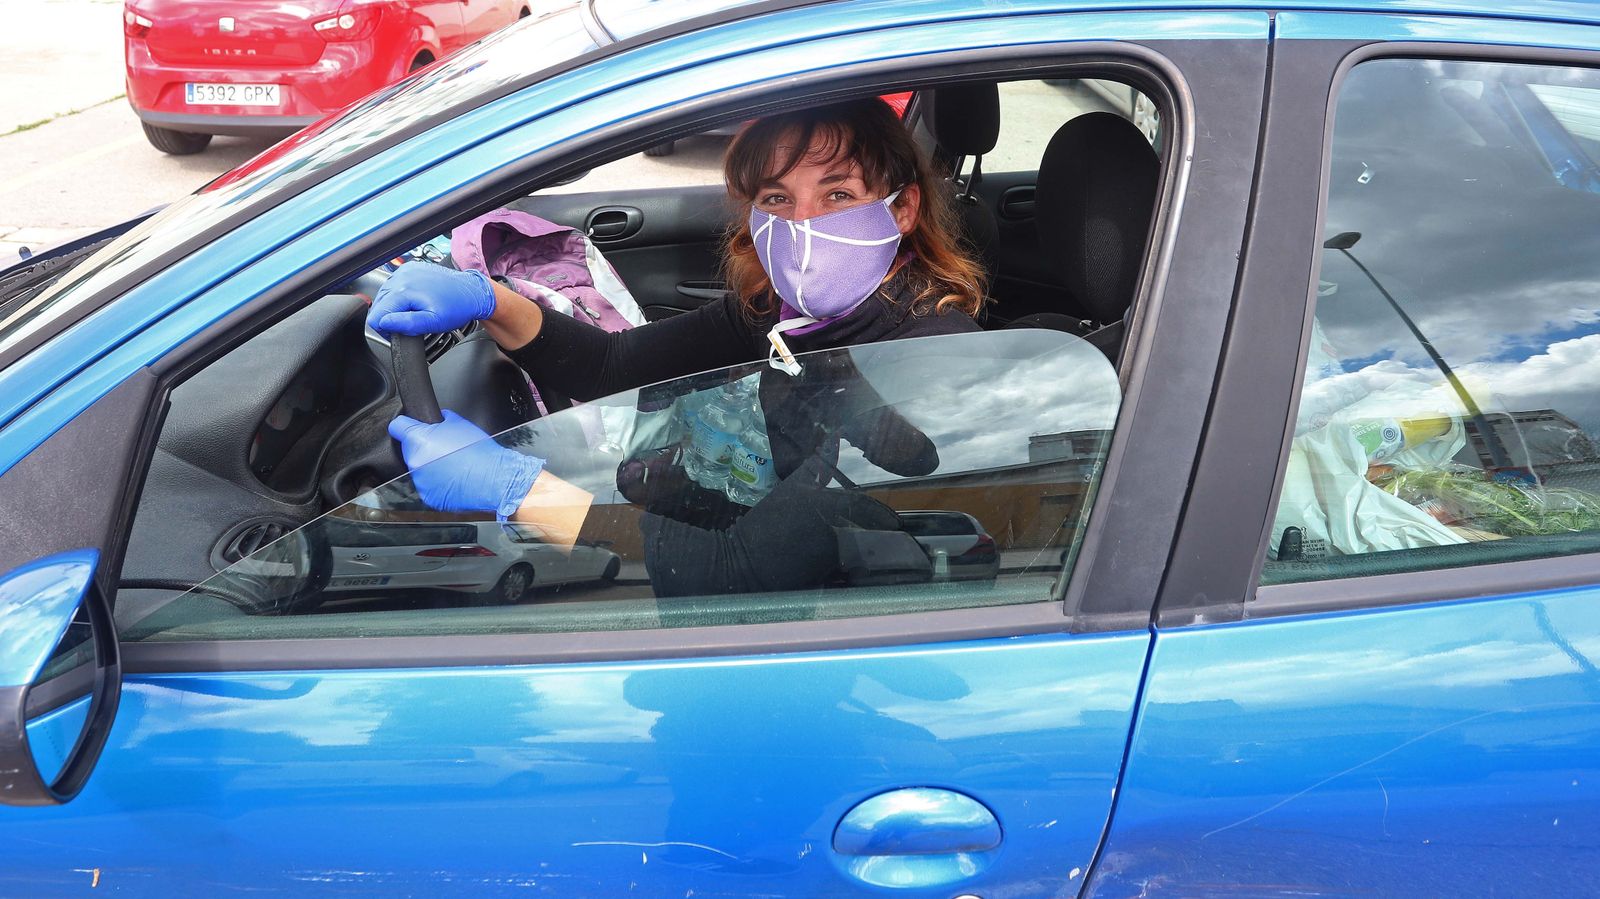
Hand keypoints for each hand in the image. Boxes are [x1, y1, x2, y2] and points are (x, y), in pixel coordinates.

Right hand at [367, 263, 495, 335]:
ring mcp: (405, 270)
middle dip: (391, 318)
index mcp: (403, 290)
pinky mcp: (409, 268)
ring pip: (385, 296)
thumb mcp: (433, 322)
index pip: (375, 317)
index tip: (400, 331)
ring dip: (395, 307)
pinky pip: (394, 286)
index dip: (385, 330)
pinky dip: (401, 296)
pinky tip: (416, 300)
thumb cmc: (456, 307)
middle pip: (378, 306)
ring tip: (416, 311)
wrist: (471, 291)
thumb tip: (384, 323)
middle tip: (412, 322)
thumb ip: (407, 323)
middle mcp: (401, 276)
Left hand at [389, 411, 543, 516]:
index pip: (397, 427)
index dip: (405, 424)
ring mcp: (420, 482)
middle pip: (410, 449)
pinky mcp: (429, 497)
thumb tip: (438, 418)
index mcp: (419, 440)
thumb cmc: (480, 453)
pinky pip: (428, 485)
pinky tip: (454, 478)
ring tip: (453, 465)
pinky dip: (437, 482)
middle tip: (445, 448)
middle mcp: (415, 462)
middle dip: (424, 447)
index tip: (408, 426)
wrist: (495, 480)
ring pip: (420, 468)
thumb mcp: (461, 424)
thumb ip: (442, 419)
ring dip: (430, 466)